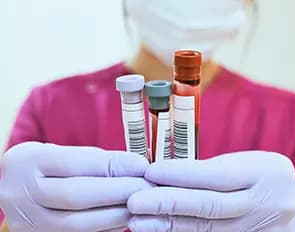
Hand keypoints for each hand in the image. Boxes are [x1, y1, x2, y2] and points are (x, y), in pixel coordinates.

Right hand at [0, 142, 151, 231]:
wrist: (14, 188)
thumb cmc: (46, 166)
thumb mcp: (61, 153)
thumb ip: (94, 160)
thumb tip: (135, 167)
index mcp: (28, 161)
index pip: (76, 163)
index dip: (114, 165)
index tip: (141, 165)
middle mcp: (22, 193)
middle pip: (77, 195)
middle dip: (119, 191)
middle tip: (147, 187)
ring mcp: (28, 222)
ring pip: (78, 224)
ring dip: (116, 214)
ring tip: (140, 204)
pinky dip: (106, 229)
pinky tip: (124, 218)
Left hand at [128, 151, 294, 231]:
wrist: (288, 201)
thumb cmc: (257, 174)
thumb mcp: (242, 162)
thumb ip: (207, 171)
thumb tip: (163, 176)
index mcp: (264, 173)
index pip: (216, 176)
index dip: (180, 174)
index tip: (150, 172)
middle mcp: (263, 205)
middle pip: (209, 206)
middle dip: (168, 204)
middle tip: (135, 201)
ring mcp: (256, 230)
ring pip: (207, 229)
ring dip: (169, 226)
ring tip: (138, 222)